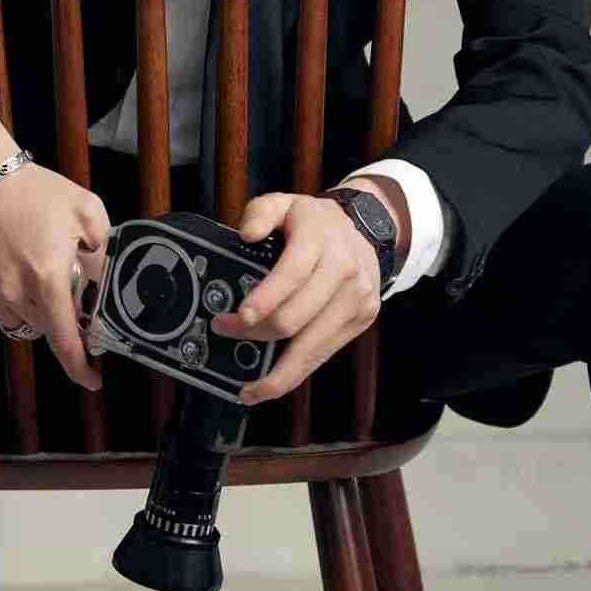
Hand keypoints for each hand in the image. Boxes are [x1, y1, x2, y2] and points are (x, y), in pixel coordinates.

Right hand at [0, 161, 110, 391]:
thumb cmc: (32, 190)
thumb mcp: (86, 211)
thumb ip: (103, 248)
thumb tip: (105, 277)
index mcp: (47, 278)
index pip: (65, 339)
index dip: (80, 366)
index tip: (92, 377)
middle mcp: (15, 293)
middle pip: (45, 327)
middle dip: (59, 315)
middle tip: (62, 285)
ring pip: (20, 319)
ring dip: (32, 304)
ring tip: (32, 266)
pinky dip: (7, 294)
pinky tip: (10, 263)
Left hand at [209, 192, 382, 404]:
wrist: (365, 232)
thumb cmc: (313, 223)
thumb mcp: (283, 202)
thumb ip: (260, 213)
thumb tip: (246, 235)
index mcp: (320, 236)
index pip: (293, 272)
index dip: (265, 298)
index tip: (240, 317)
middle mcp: (344, 268)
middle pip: (296, 317)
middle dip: (255, 333)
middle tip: (224, 331)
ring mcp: (356, 297)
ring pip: (312, 347)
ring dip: (277, 372)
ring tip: (249, 388)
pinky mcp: (361, 319)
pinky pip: (325, 353)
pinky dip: (298, 372)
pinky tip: (274, 380)